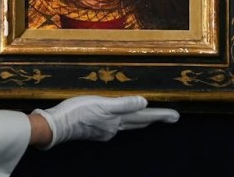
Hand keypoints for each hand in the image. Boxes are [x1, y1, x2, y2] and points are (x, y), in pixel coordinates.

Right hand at [31, 95, 178, 148]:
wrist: (56, 126)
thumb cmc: (77, 112)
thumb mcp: (101, 104)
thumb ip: (123, 104)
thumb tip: (145, 102)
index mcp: (117, 120)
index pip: (144, 116)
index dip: (161, 115)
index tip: (176, 116)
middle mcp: (114, 127)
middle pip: (139, 122)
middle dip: (154, 118)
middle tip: (169, 116)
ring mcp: (104, 130)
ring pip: (127, 124)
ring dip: (139, 120)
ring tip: (149, 117)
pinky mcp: (94, 130)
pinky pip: (114, 125)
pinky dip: (122, 121)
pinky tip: (118, 120)